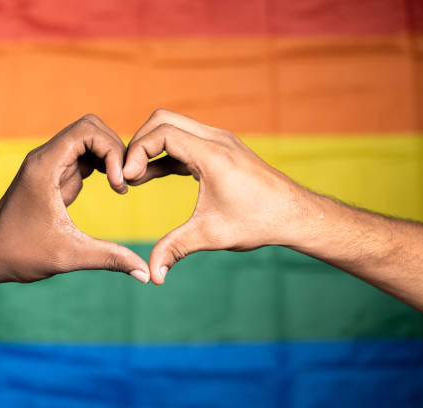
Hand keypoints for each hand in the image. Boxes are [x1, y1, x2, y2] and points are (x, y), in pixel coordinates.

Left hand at [0, 115, 149, 283]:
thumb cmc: (19, 253)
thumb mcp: (68, 256)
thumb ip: (109, 259)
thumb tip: (146, 275)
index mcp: (45, 166)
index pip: (87, 131)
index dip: (112, 151)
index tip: (119, 186)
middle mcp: (45, 158)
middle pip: (91, 128)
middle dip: (115, 149)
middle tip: (124, 182)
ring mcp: (49, 165)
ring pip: (89, 139)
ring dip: (110, 157)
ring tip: (121, 186)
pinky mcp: (54, 175)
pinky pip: (84, 156)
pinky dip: (103, 165)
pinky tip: (112, 187)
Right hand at [123, 109, 314, 284]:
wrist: (295, 215)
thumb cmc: (258, 222)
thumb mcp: (211, 236)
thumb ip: (176, 250)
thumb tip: (152, 276)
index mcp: (213, 155)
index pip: (163, 132)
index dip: (137, 151)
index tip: (128, 179)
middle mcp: (216, 139)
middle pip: (163, 119)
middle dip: (139, 143)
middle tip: (128, 174)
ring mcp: (219, 141)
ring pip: (173, 125)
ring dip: (151, 147)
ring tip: (136, 178)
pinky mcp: (220, 149)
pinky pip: (184, 139)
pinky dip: (165, 153)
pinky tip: (152, 176)